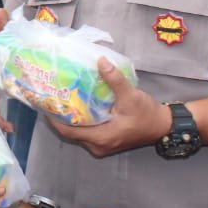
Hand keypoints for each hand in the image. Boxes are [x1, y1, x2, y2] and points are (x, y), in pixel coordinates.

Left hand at [47, 57, 170, 157]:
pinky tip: (77, 105)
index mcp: (99, 138)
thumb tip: (100, 61)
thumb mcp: (130, 96)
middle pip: (70, 132)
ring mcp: (101, 145)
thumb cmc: (146, 114)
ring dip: (69, 118)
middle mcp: (97, 146)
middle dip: (60, 116)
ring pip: (78, 132)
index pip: (67, 131)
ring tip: (61, 99)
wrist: (162, 126)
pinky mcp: (106, 141)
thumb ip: (114, 80)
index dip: (53, 118)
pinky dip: (80, 121)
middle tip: (51, 97)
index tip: (44, 102)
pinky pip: (86, 132)